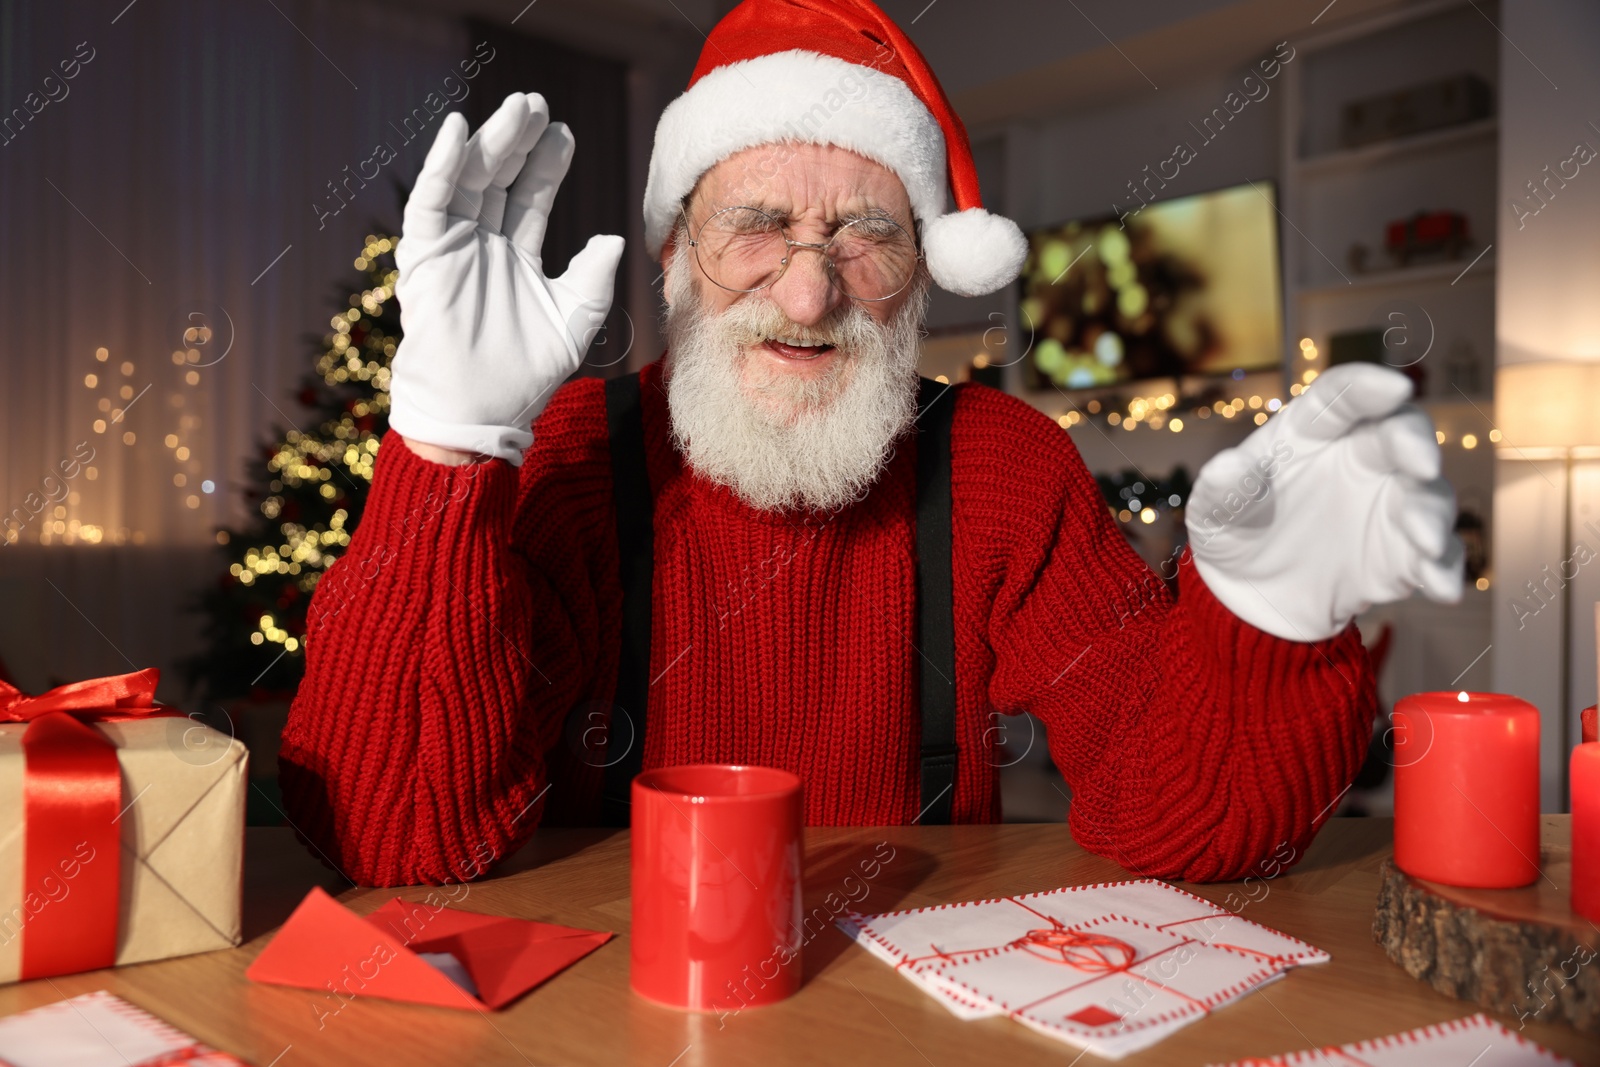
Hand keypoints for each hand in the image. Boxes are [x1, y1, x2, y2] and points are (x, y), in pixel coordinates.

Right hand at [387, 93, 624, 464]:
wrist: (481, 408)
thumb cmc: (526, 373)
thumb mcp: (574, 320)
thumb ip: (592, 279)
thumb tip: (614, 239)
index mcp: (516, 255)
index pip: (531, 196)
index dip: (547, 164)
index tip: (565, 133)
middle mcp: (482, 244)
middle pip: (500, 177)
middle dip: (519, 140)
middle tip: (539, 105)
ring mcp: (452, 246)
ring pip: (470, 179)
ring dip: (490, 140)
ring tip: (517, 108)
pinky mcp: (424, 254)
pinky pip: (430, 200)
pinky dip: (443, 164)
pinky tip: (459, 129)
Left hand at [1185, 364, 1462, 641]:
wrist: (1250, 595)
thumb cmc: (1233, 531)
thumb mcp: (1213, 511)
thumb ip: (1222, 488)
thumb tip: (1227, 467)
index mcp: (1310, 433)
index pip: (1341, 397)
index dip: (1367, 387)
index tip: (1394, 387)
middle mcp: (1359, 458)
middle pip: (1402, 433)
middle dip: (1416, 444)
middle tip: (1421, 464)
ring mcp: (1389, 504)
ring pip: (1429, 494)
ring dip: (1432, 513)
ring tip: (1422, 539)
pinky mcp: (1405, 552)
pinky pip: (1437, 555)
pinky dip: (1443, 568)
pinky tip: (1439, 587)